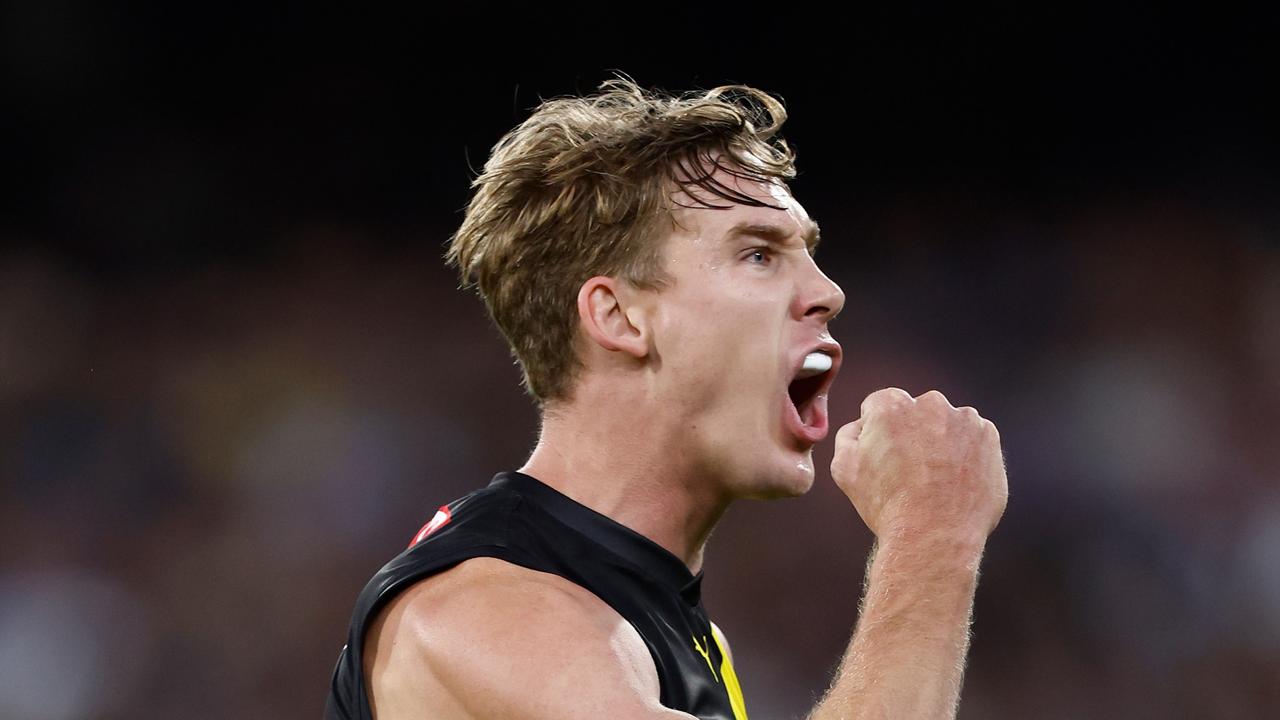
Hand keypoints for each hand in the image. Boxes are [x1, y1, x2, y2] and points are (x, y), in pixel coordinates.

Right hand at [831, 388, 1006, 544]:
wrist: (933, 536)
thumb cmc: (887, 505)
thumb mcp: (844, 468)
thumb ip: (849, 435)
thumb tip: (862, 426)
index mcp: (891, 405)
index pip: (880, 405)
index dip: (879, 431)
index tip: (885, 454)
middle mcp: (930, 404)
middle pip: (916, 412)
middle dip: (913, 433)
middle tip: (910, 470)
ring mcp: (964, 420)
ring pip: (947, 424)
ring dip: (941, 442)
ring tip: (935, 480)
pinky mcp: (988, 438)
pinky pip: (973, 439)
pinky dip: (966, 454)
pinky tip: (955, 481)